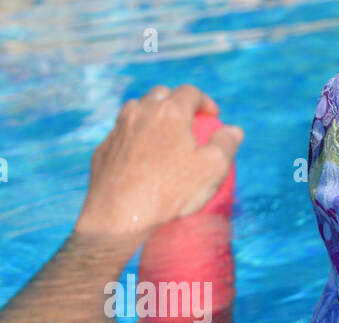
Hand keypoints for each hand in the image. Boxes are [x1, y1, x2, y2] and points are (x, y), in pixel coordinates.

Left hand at [75, 84, 243, 236]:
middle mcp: (141, 112)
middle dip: (177, 103)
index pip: (190, 92)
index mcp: (170, 112)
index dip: (205, 101)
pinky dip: (135, 137)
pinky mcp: (104, 148)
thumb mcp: (212, 169)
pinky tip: (142, 157)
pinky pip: (123, 133)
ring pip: (137, 109)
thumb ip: (226, 145)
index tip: (212, 116)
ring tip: (163, 136)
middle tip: (188, 123)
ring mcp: (119, 128)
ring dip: (152, 115)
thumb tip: (234, 130)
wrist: (121, 215)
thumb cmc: (171, 191)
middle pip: (161, 94)